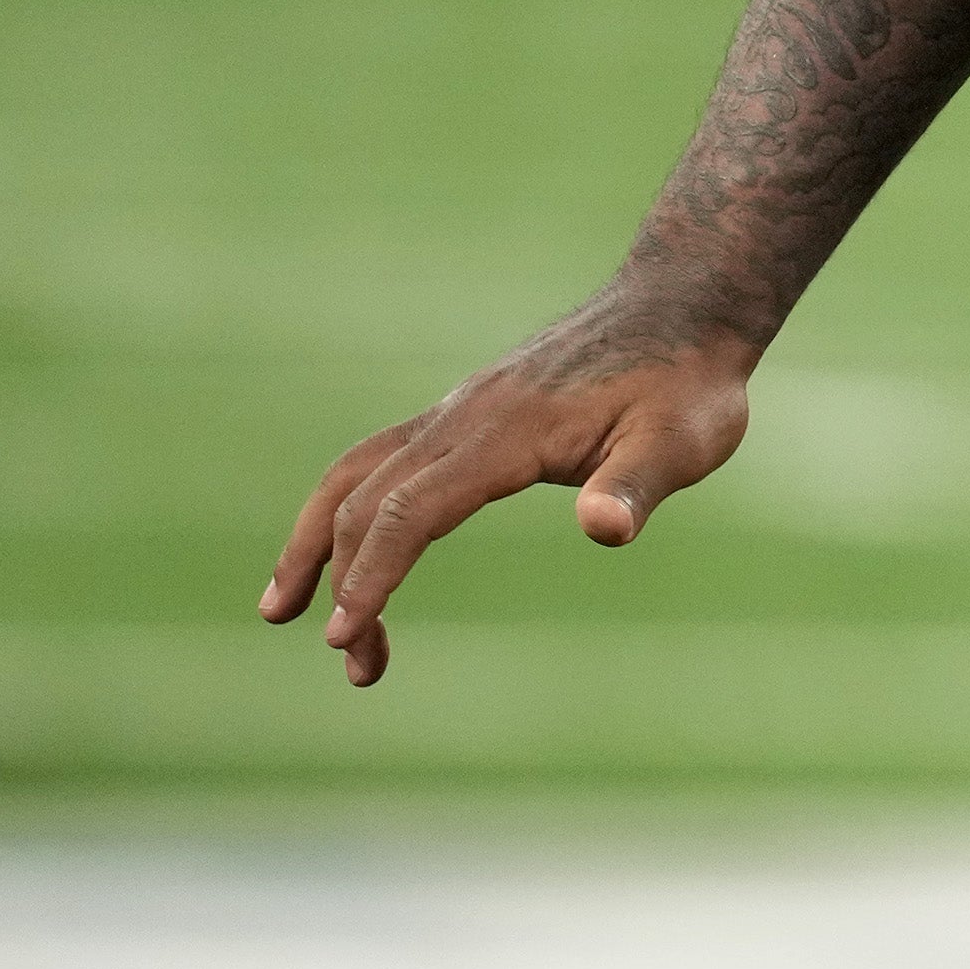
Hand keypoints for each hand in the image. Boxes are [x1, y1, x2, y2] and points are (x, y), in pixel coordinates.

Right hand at [254, 301, 752, 685]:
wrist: (683, 305)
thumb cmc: (688, 382)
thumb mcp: (685, 439)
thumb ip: (639, 484)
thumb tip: (604, 530)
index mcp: (509, 431)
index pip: (413, 508)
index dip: (373, 573)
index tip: (345, 634)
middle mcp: (465, 416)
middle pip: (367, 498)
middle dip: (343, 581)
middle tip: (351, 663)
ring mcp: (460, 410)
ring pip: (357, 472)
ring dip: (316, 540)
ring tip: (281, 610)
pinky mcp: (467, 413)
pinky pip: (385, 460)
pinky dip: (349, 507)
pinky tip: (348, 549)